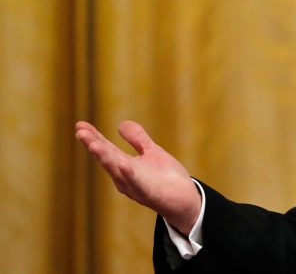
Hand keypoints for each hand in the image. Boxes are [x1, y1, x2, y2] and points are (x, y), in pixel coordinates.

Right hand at [75, 120, 201, 234]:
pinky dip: (130, 175)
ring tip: (93, 144)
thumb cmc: (167, 178)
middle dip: (93, 145)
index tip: (79, 125)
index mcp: (125, 167)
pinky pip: (138, 184)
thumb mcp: (152, 152)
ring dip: (105, 158)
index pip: (106, 149)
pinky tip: (123, 164)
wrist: (187, 200)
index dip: (94, 137)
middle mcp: (125, 178)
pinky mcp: (151, 194)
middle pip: (107, 159)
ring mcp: (136, 187)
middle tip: (80, 132)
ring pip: (118, 171)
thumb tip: (120, 124)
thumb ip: (138, 139)